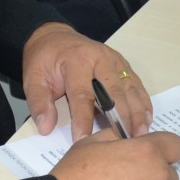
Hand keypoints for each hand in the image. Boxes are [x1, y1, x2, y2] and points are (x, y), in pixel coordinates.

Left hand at [21, 22, 152, 141]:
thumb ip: (39, 103)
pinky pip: (136, 84)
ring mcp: (115, 60)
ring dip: (137, 112)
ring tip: (140, 134)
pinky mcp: (123, 65)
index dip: (83, 119)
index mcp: (76, 60)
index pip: (82, 94)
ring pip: (130, 88)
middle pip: (114, 91)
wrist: (55, 38)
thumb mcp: (33, 79)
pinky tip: (147, 119)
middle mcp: (100, 58)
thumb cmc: (45, 60)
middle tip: (125, 141)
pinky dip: (143, 102)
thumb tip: (46, 127)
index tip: (84, 141)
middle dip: (121, 117)